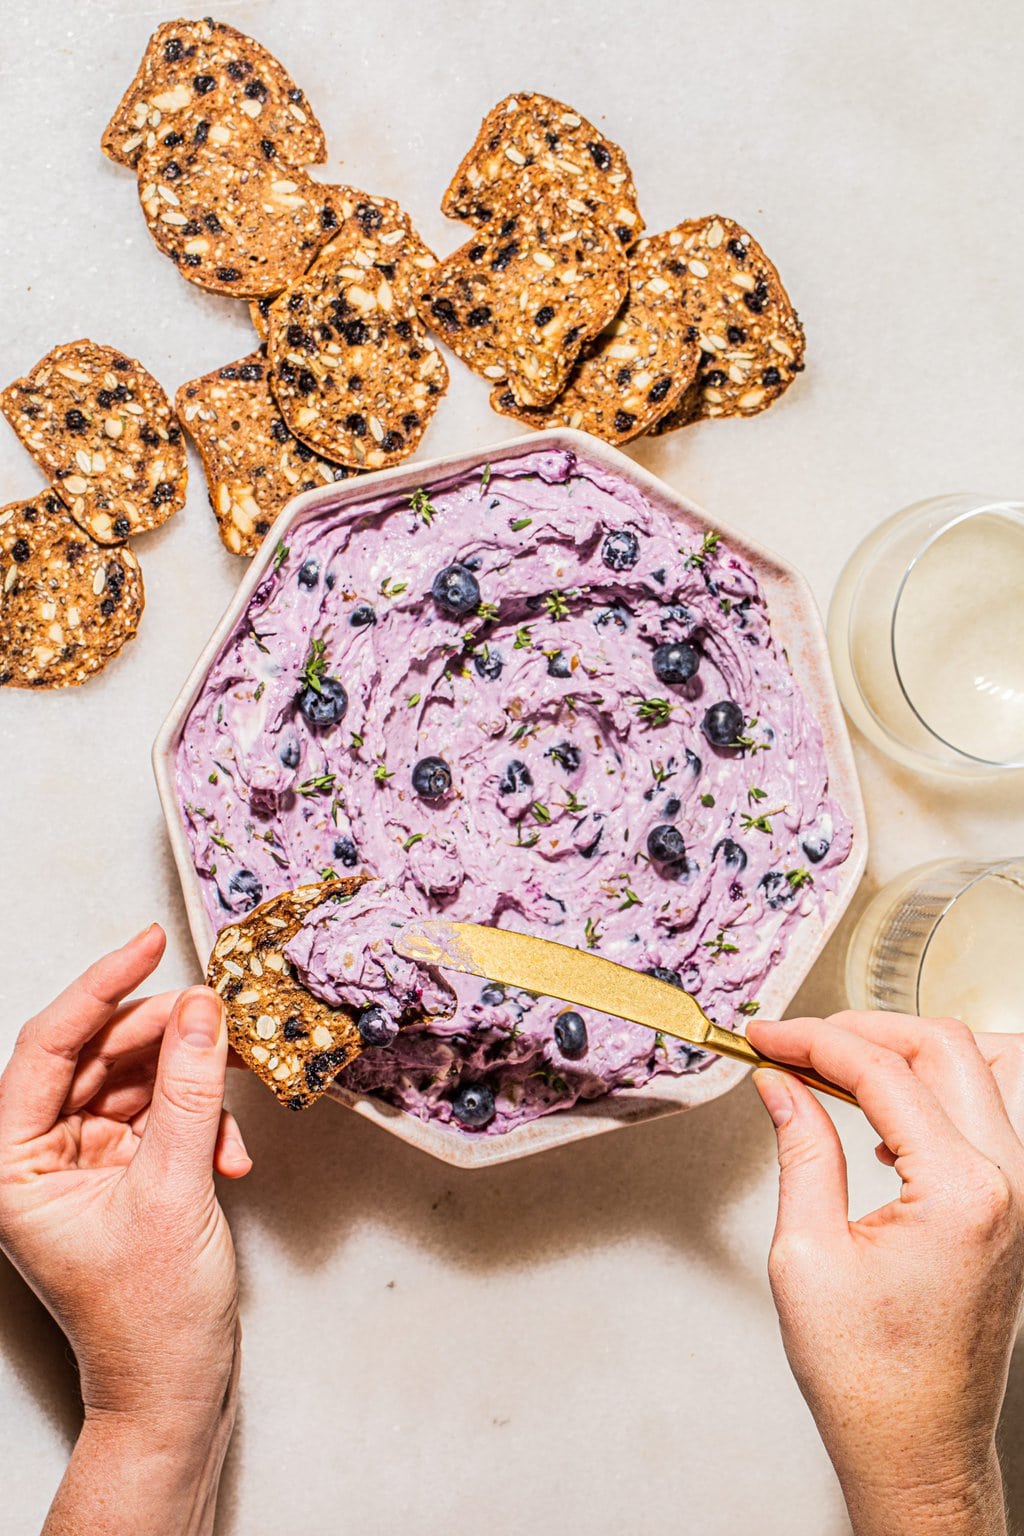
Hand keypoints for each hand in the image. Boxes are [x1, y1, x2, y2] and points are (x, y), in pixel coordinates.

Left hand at [0, 925, 251, 1534]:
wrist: (173, 1392)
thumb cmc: (149, 1318)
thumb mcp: (175, 1191)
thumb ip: (190, 1093)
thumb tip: (203, 1010)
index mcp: (13, 1163)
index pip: (48, 1047)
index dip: (99, 987)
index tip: (146, 943)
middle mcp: (39, 1155)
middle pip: (98, 1056)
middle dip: (164, 1038)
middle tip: (221, 1014)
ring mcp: (82, 1163)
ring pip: (135, 1079)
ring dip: (193, 1083)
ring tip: (236, 1088)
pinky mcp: (125, 1172)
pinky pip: (162, 1114)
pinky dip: (201, 1121)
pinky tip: (231, 1154)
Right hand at [747, 1010, 1023, 1535]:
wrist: (916, 1447)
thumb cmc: (869, 1377)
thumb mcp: (806, 1253)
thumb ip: (801, 1149)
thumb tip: (782, 1084)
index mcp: (959, 1191)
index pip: (882, 1071)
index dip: (812, 1040)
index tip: (766, 1037)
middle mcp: (1008, 1183)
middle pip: (945, 1047)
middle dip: (862, 1029)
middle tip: (797, 1039)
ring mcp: (1020, 1194)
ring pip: (985, 1066)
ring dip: (914, 1049)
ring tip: (847, 1060)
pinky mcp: (1015, 1208)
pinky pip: (991, 1113)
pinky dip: (940, 1089)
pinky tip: (885, 1116)